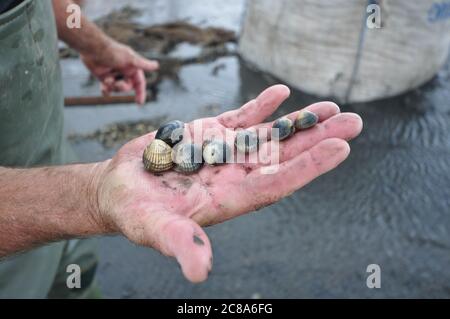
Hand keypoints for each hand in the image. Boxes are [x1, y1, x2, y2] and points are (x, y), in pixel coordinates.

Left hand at [80, 40, 158, 104]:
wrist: (92, 48)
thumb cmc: (112, 51)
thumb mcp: (129, 58)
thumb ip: (143, 64)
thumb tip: (156, 65)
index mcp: (132, 67)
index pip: (140, 83)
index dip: (141, 93)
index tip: (139, 103)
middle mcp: (124, 71)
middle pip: (128, 87)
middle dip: (122, 87)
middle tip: (115, 83)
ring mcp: (114, 74)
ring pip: (117, 89)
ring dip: (112, 87)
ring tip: (106, 80)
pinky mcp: (104, 77)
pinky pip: (107, 89)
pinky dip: (106, 90)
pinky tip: (103, 88)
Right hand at [92, 85, 362, 282]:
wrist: (120, 189)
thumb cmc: (135, 213)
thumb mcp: (152, 229)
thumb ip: (178, 243)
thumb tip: (200, 271)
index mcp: (229, 199)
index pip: (276, 182)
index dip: (308, 167)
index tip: (339, 148)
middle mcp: (234, 176)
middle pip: (283, 156)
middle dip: (317, 140)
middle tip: (353, 123)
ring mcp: (225, 153)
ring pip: (269, 135)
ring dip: (299, 122)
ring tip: (332, 108)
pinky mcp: (209, 135)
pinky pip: (242, 119)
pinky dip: (261, 106)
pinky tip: (281, 94)